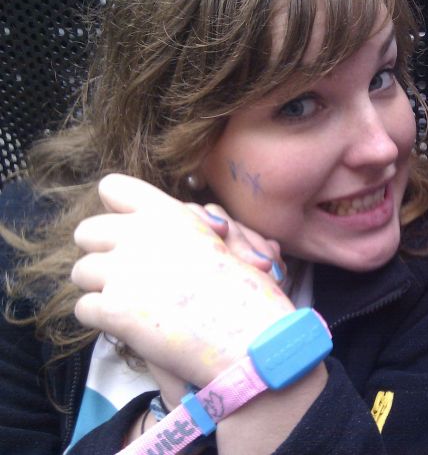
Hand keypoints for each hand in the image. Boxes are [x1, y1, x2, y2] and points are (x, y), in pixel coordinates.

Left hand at [71, 174, 295, 386]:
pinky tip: (131, 327)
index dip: (117, 209)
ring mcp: (122, 271)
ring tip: (131, 304)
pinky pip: (84, 308)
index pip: (113, 188)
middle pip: (87, 231)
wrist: (249, 337)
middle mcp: (139, 233)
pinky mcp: (113, 308)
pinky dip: (103, 320)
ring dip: (101, 287)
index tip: (129, 229)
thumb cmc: (245, 293)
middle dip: (101, 251)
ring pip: (81, 272)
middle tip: (125, 272)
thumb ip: (180, 226)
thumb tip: (141, 224)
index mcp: (166, 213)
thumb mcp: (219, 241)